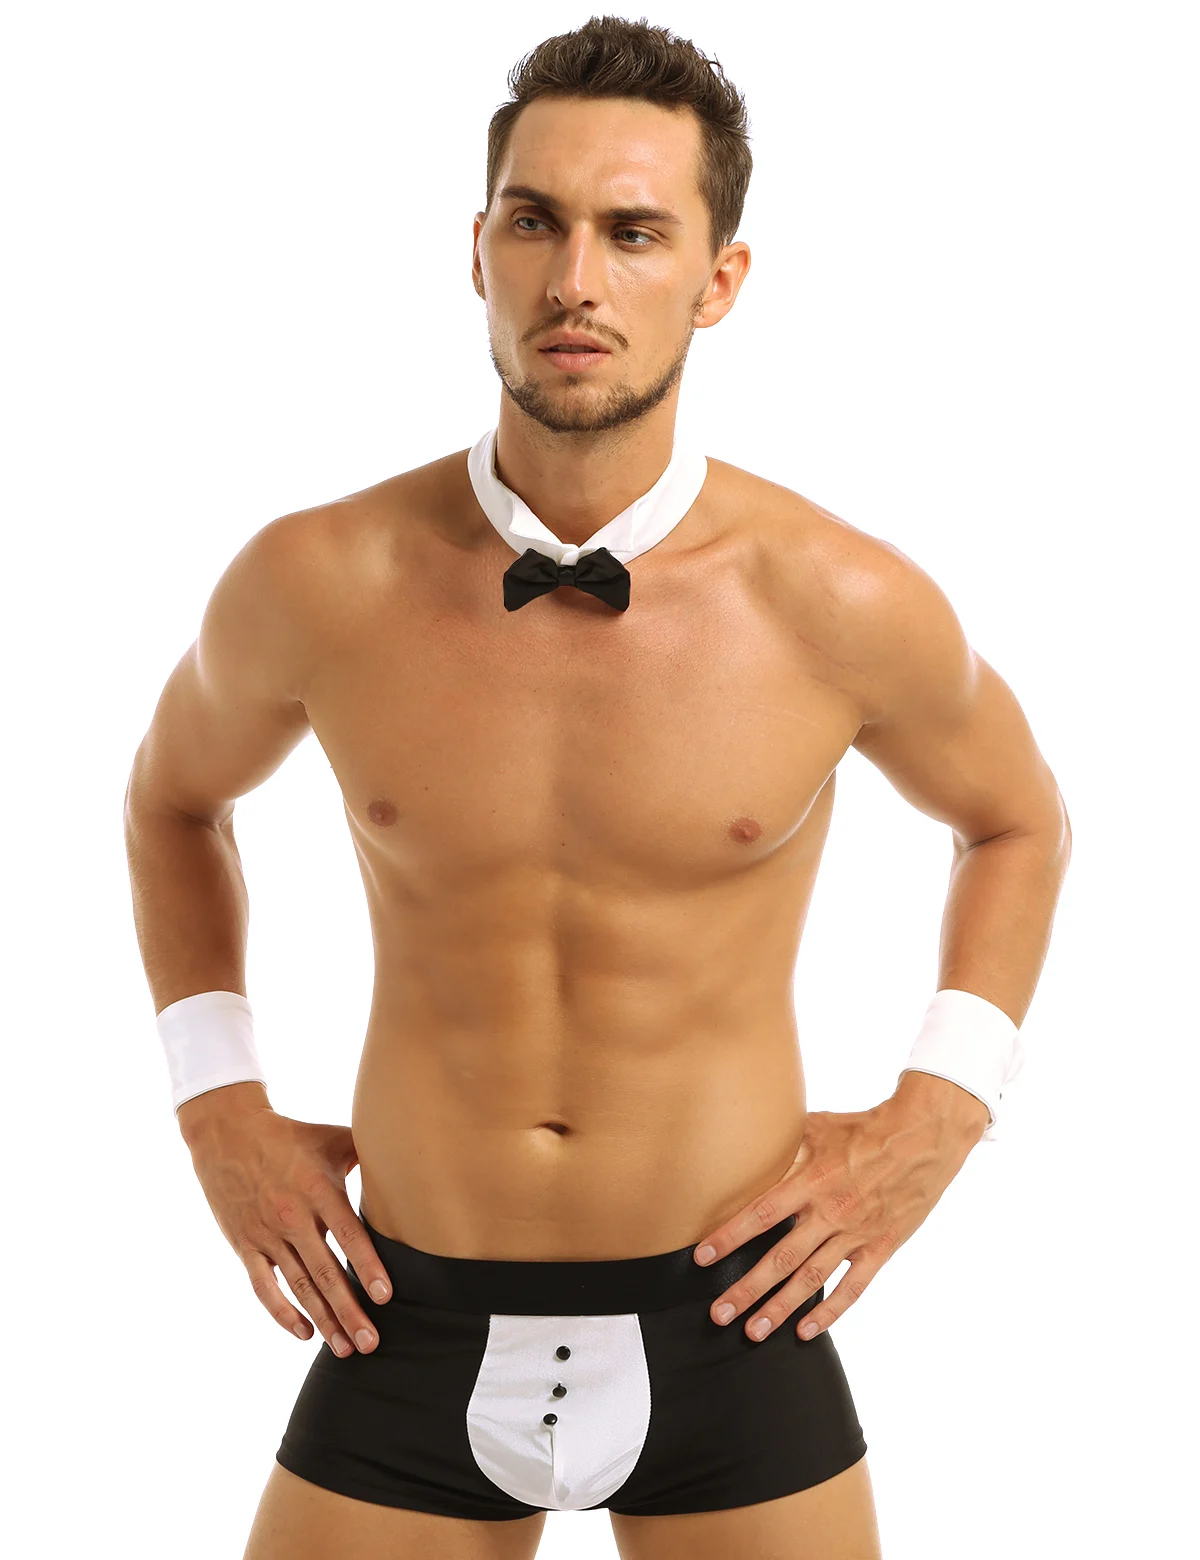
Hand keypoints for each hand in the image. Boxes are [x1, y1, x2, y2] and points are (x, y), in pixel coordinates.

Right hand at [183, 1094, 392, 1357]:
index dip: (366, 1267)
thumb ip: (369, 1153)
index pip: (348, 1236)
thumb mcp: (332, 1138)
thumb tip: (410, 1158)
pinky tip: (303, 1333)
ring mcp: (266, 1234)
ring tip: (345, 1348)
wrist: (228, 1133)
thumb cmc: (291, 1136)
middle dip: (349, 1310)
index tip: (384, 1297)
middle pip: (325, 1272)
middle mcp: (293, 1216)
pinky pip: (263, 1287)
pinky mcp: (245, 1245)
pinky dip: (282, 1313)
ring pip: (298, 1286)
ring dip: (322, 1319)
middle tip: (371, 1343)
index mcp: (319, 1191)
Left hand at [692, 1095, 985, 1344]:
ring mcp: (856, 1234)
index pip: (761, 1215)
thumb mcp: (819, 1126)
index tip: (702, 1257)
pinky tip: (805, 1331)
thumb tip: (749, 1144)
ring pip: (811, 1279)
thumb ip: (785, 1144)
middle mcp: (830, 1212)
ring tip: (753, 1332)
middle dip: (746, 1289)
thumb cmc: (866, 1128)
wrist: (923, 1138)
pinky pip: (853, 1288)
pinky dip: (829, 1312)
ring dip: (779, 1308)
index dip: (729, 1237)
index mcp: (812, 1180)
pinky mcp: (880, 1247)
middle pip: (780, 1258)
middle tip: (718, 1313)